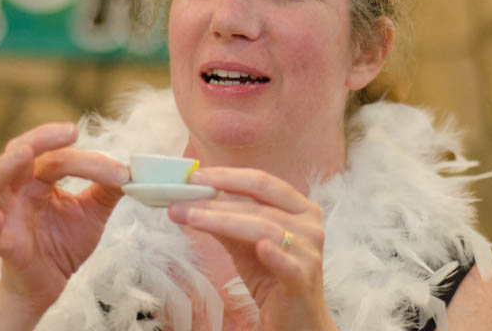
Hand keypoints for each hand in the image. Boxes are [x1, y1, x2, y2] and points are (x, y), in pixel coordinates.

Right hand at [0, 122, 128, 314]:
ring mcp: (8, 216)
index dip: (90, 160)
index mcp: (38, 178)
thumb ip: (108, 189)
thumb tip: (132, 169)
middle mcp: (18, 190)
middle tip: (71, 131)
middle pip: (18, 152)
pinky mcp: (5, 247)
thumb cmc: (63, 243)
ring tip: (25, 153)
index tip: (121, 171)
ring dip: (7, 165)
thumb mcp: (93, 212)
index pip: (59, 157)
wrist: (47, 285)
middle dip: (42, 137)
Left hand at [169, 168, 336, 330]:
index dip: (227, 176)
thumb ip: (222, 219)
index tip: (195, 176)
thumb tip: (187, 200)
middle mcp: (308, 224)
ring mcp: (308, 252)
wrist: (297, 319)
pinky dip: (273, 254)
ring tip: (192, 218)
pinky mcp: (304, 280)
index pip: (260, 182)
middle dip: (216, 200)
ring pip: (264, 229)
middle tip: (182, 199)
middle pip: (258, 204)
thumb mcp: (244, 241)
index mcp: (298, 206)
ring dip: (223, 221)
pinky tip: (259, 247)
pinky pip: (287, 264)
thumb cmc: (271, 274)